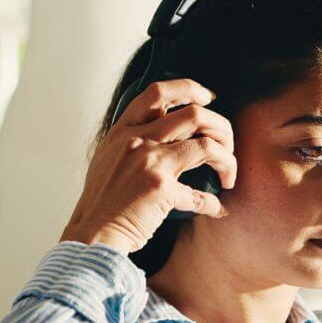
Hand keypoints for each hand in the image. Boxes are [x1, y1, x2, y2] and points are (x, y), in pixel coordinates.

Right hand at [59, 79, 237, 252]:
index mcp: (122, 131)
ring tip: (228, 175)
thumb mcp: (108, 159)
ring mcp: (150, 162)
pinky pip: (201, 194)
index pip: (158, 92)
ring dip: (227, 159)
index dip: (189, 89)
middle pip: (194, 114)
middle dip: (221, 127)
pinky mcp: (162, 189)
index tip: (208, 98)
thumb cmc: (102, 203)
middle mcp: (137, 140)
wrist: (93, 234)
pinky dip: (212, 203)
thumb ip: (130, 142)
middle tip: (227, 144)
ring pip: (207, 144)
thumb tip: (158, 134)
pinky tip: (215, 209)